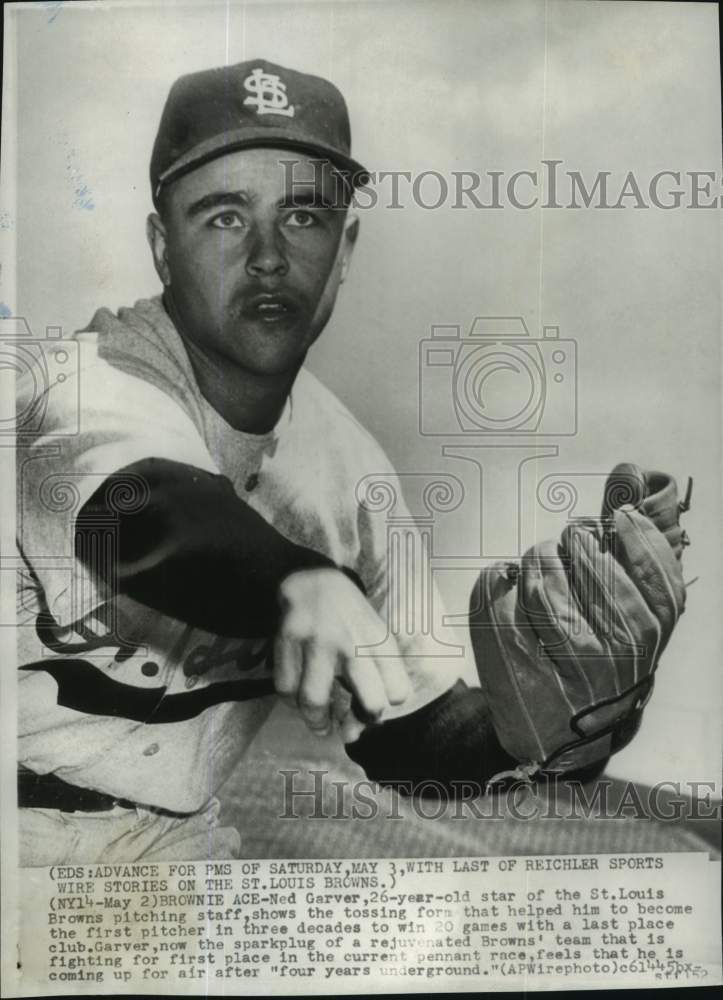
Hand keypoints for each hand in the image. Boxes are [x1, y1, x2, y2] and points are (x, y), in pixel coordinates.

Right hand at [273, 568, 411, 735]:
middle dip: (356, 723)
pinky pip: (285, 688)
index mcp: (381, 641)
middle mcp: (353, 641)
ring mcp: (318, 639)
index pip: (398, 693)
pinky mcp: (288, 637)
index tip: (368, 707)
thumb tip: (351, 734)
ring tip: (319, 724)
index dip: (383, 709)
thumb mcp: (374, 640)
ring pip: (315, 701)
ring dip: (316, 722)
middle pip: (370, 703)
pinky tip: (297, 696)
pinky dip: (290, 701)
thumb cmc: (350, 621)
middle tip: (345, 725)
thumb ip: (373, 684)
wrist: (314, 580)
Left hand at [470, 463, 688, 777]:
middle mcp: (617, 648)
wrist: (567, 732)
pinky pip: (498, 600)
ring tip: (537, 566)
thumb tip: (632, 470)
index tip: (609, 524)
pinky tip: (505, 583)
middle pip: (583, 557)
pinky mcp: (519, 671)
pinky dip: (495, 581)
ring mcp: (567, 664)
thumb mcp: (630, 601)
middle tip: (565, 549)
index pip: (643, 559)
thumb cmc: (603, 650)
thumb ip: (630, 534)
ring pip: (539, 577)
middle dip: (569, 543)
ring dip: (532, 560)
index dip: (622, 534)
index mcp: (653, 627)